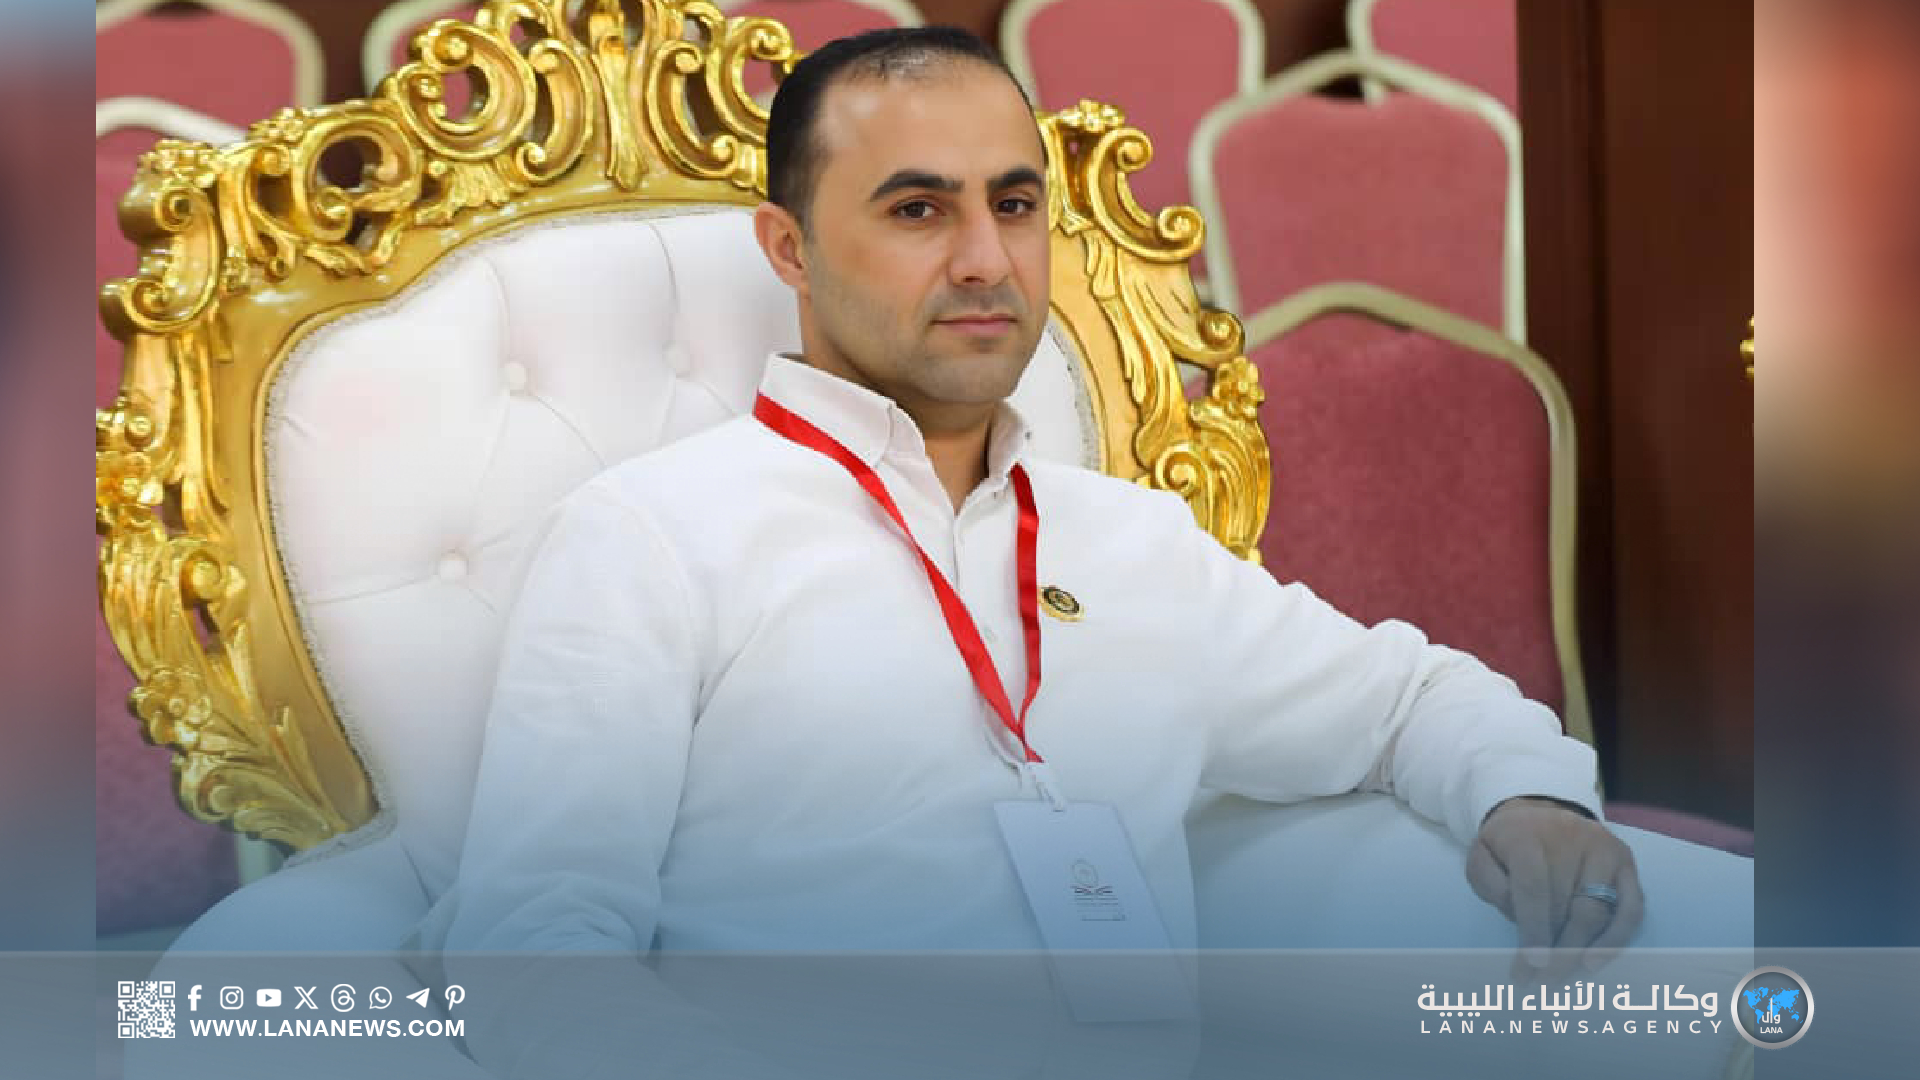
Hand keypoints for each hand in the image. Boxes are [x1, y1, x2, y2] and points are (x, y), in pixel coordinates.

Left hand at [1466, 796, 1643, 981]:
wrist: (1539, 813)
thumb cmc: (1507, 845)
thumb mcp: (1481, 855)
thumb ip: (1488, 883)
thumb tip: (1517, 916)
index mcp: (1528, 835)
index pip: (1534, 888)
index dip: (1533, 929)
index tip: (1531, 963)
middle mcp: (1572, 838)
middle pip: (1566, 906)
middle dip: (1552, 950)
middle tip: (1538, 982)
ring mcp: (1604, 849)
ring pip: (1597, 911)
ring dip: (1578, 951)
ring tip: (1558, 979)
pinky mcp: (1626, 862)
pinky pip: (1630, 908)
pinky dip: (1615, 939)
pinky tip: (1593, 962)